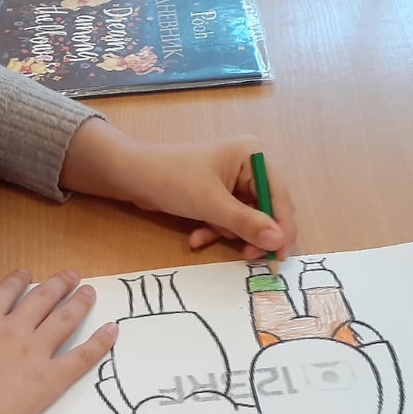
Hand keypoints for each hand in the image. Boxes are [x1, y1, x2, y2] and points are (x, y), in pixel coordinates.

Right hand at [0, 270, 116, 413]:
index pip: (7, 291)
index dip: (20, 280)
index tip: (29, 274)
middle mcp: (14, 330)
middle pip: (42, 299)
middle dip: (58, 284)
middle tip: (72, 276)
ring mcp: (34, 354)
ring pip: (65, 320)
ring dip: (80, 302)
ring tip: (90, 292)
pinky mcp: (50, 380)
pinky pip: (82, 357)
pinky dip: (100, 342)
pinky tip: (113, 330)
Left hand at [60, 119, 297, 259]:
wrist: (130, 175)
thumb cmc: (172, 180)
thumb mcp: (211, 204)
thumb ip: (246, 223)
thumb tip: (279, 241)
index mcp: (252, 156)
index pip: (279, 196)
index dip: (282, 228)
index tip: (281, 256)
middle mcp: (246, 166)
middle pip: (265, 209)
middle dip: (252, 233)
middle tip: (249, 257)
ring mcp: (231, 181)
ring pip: (244, 219)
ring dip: (227, 233)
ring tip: (205, 238)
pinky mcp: (215, 195)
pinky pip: (227, 219)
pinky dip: (214, 230)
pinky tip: (196, 238)